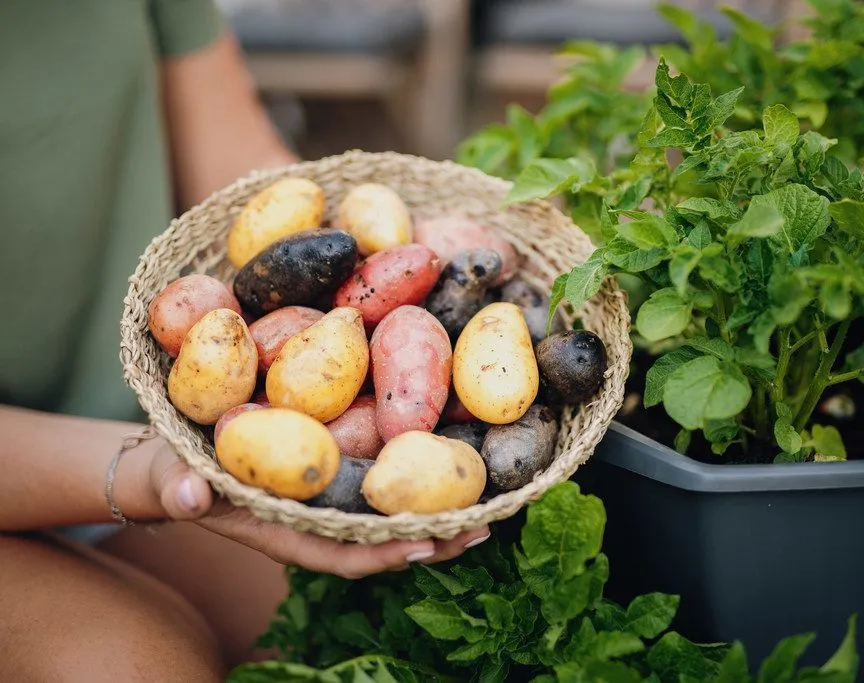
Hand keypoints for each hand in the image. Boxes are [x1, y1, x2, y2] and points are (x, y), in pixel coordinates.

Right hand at [146, 444, 489, 578]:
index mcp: (286, 531)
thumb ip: (177, 490)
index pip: (341, 551)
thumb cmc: (170, 475)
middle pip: (382, 537)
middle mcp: (317, 520)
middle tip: (483, 528)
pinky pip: (381, 480)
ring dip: (436, 511)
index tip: (424, 545)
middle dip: (431, 537)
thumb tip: (191, 495)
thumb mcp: (169, 480)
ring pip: (390, 512)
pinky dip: (416, 477)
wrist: (172, 462)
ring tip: (485, 504)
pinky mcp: (333, 471)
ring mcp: (328, 498)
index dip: (383, 552)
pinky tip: (450, 462)